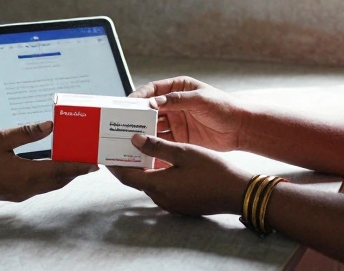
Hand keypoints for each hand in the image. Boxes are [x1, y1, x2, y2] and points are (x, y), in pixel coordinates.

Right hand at [0, 121, 96, 201]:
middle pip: (59, 180)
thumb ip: (27, 133)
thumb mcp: (1, 139)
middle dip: (76, 171)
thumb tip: (50, 126)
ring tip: (77, 163)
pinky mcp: (15, 194)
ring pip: (50, 185)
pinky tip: (53, 167)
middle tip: (91, 161)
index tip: (94, 163)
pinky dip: (52, 178)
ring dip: (64, 175)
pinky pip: (41, 187)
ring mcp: (21, 194)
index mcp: (25, 174)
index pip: (60, 169)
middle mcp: (26, 188)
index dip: (79, 166)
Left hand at [107, 134, 248, 216]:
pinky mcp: (181, 203)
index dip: (114, 164)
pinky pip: (163, 188)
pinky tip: (164, 161)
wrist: (237, 192)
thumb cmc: (213, 171)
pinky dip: (157, 174)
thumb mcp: (184, 152)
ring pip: (150, 183)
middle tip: (123, 145)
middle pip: (137, 180)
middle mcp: (161, 198)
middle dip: (129, 163)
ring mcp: (171, 203)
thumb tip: (134, 140)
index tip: (107, 152)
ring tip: (143, 148)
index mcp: (158, 185)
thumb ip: (157, 147)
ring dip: (144, 168)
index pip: (126, 176)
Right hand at [131, 76, 245, 151]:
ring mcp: (176, 122)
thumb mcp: (199, 99)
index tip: (127, 104)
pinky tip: (145, 149)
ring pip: (154, 126)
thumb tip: (153, 102)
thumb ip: (176, 100)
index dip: (139, 96)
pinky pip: (163, 141)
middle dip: (137, 116)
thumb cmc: (224, 107)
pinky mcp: (180, 138)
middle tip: (124, 123)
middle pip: (149, 110)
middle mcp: (174, 104)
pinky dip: (154, 145)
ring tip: (131, 138)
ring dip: (143, 131)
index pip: (152, 90)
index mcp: (178, 88)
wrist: (241, 129)